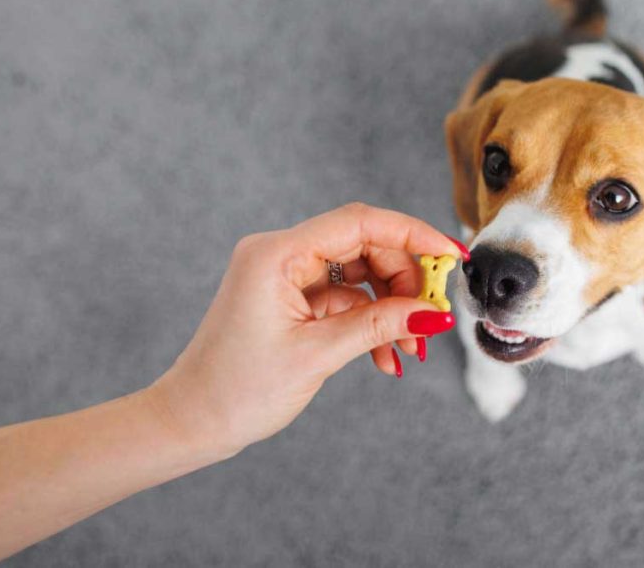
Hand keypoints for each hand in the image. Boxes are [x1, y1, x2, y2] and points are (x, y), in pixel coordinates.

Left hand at [146, 203, 466, 458]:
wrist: (192, 421)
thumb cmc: (236, 390)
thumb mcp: (317, 355)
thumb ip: (379, 326)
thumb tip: (433, 312)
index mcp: (276, 254)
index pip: (358, 223)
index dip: (412, 233)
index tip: (451, 254)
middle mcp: (280, 253)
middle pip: (365, 245)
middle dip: (405, 282)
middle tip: (431, 319)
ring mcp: (286, 274)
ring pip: (361, 273)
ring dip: (392, 307)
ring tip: (410, 348)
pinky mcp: (292, 297)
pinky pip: (347, 298)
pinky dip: (371, 322)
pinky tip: (386, 355)